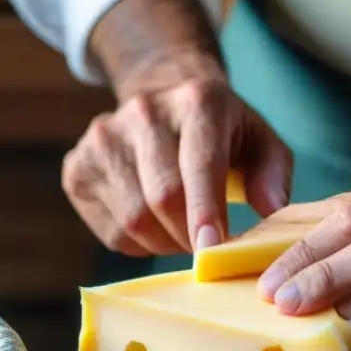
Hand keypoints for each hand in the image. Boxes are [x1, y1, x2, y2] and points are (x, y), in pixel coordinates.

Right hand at [61, 59, 291, 256]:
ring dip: (164, 243)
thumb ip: (273, 176)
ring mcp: (102, 138)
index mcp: (197, 101)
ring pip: (133, 219)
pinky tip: (153, 226)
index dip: (205, 212)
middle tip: (206, 251)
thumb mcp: (259, 141)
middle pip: (162, 197)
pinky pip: (111, 230)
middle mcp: (143, 112)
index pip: (199, 165)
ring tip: (182, 235)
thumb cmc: (220, 133)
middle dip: (188, 237)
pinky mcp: (77, 168)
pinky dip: (138, 244)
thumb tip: (271, 213)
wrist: (160, 99)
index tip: (212, 250)